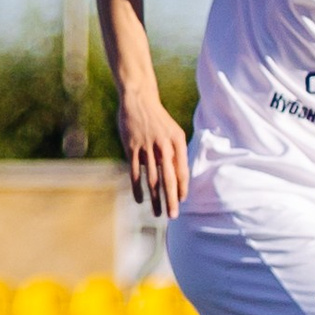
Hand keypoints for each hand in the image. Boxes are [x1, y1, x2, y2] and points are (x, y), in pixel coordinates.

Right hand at [117, 83, 188, 218]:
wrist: (139, 99)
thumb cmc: (158, 119)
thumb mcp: (173, 132)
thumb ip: (175, 153)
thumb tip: (176, 178)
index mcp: (177, 141)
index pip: (182, 170)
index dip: (183, 188)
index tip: (182, 201)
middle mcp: (163, 145)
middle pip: (169, 179)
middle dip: (172, 200)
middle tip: (173, 215)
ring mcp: (147, 147)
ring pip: (152, 179)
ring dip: (155, 199)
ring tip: (157, 213)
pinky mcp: (132, 148)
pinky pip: (135, 173)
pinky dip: (137, 188)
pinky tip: (140, 200)